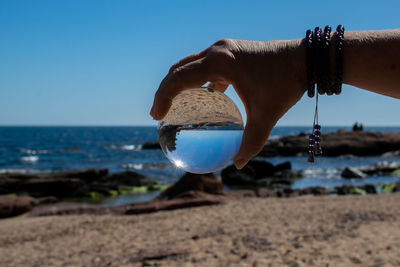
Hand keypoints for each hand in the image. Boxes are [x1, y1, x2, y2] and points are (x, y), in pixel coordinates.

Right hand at [150, 38, 305, 168]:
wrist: (306, 59)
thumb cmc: (286, 85)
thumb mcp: (267, 116)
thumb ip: (251, 142)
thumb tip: (237, 164)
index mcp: (220, 62)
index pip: (179, 79)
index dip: (163, 97)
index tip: (157, 117)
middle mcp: (217, 51)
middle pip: (178, 69)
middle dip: (164, 90)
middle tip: (158, 114)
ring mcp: (223, 50)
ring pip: (189, 65)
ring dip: (178, 83)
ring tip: (172, 106)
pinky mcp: (230, 53)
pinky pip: (205, 67)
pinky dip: (197, 81)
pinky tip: (204, 98)